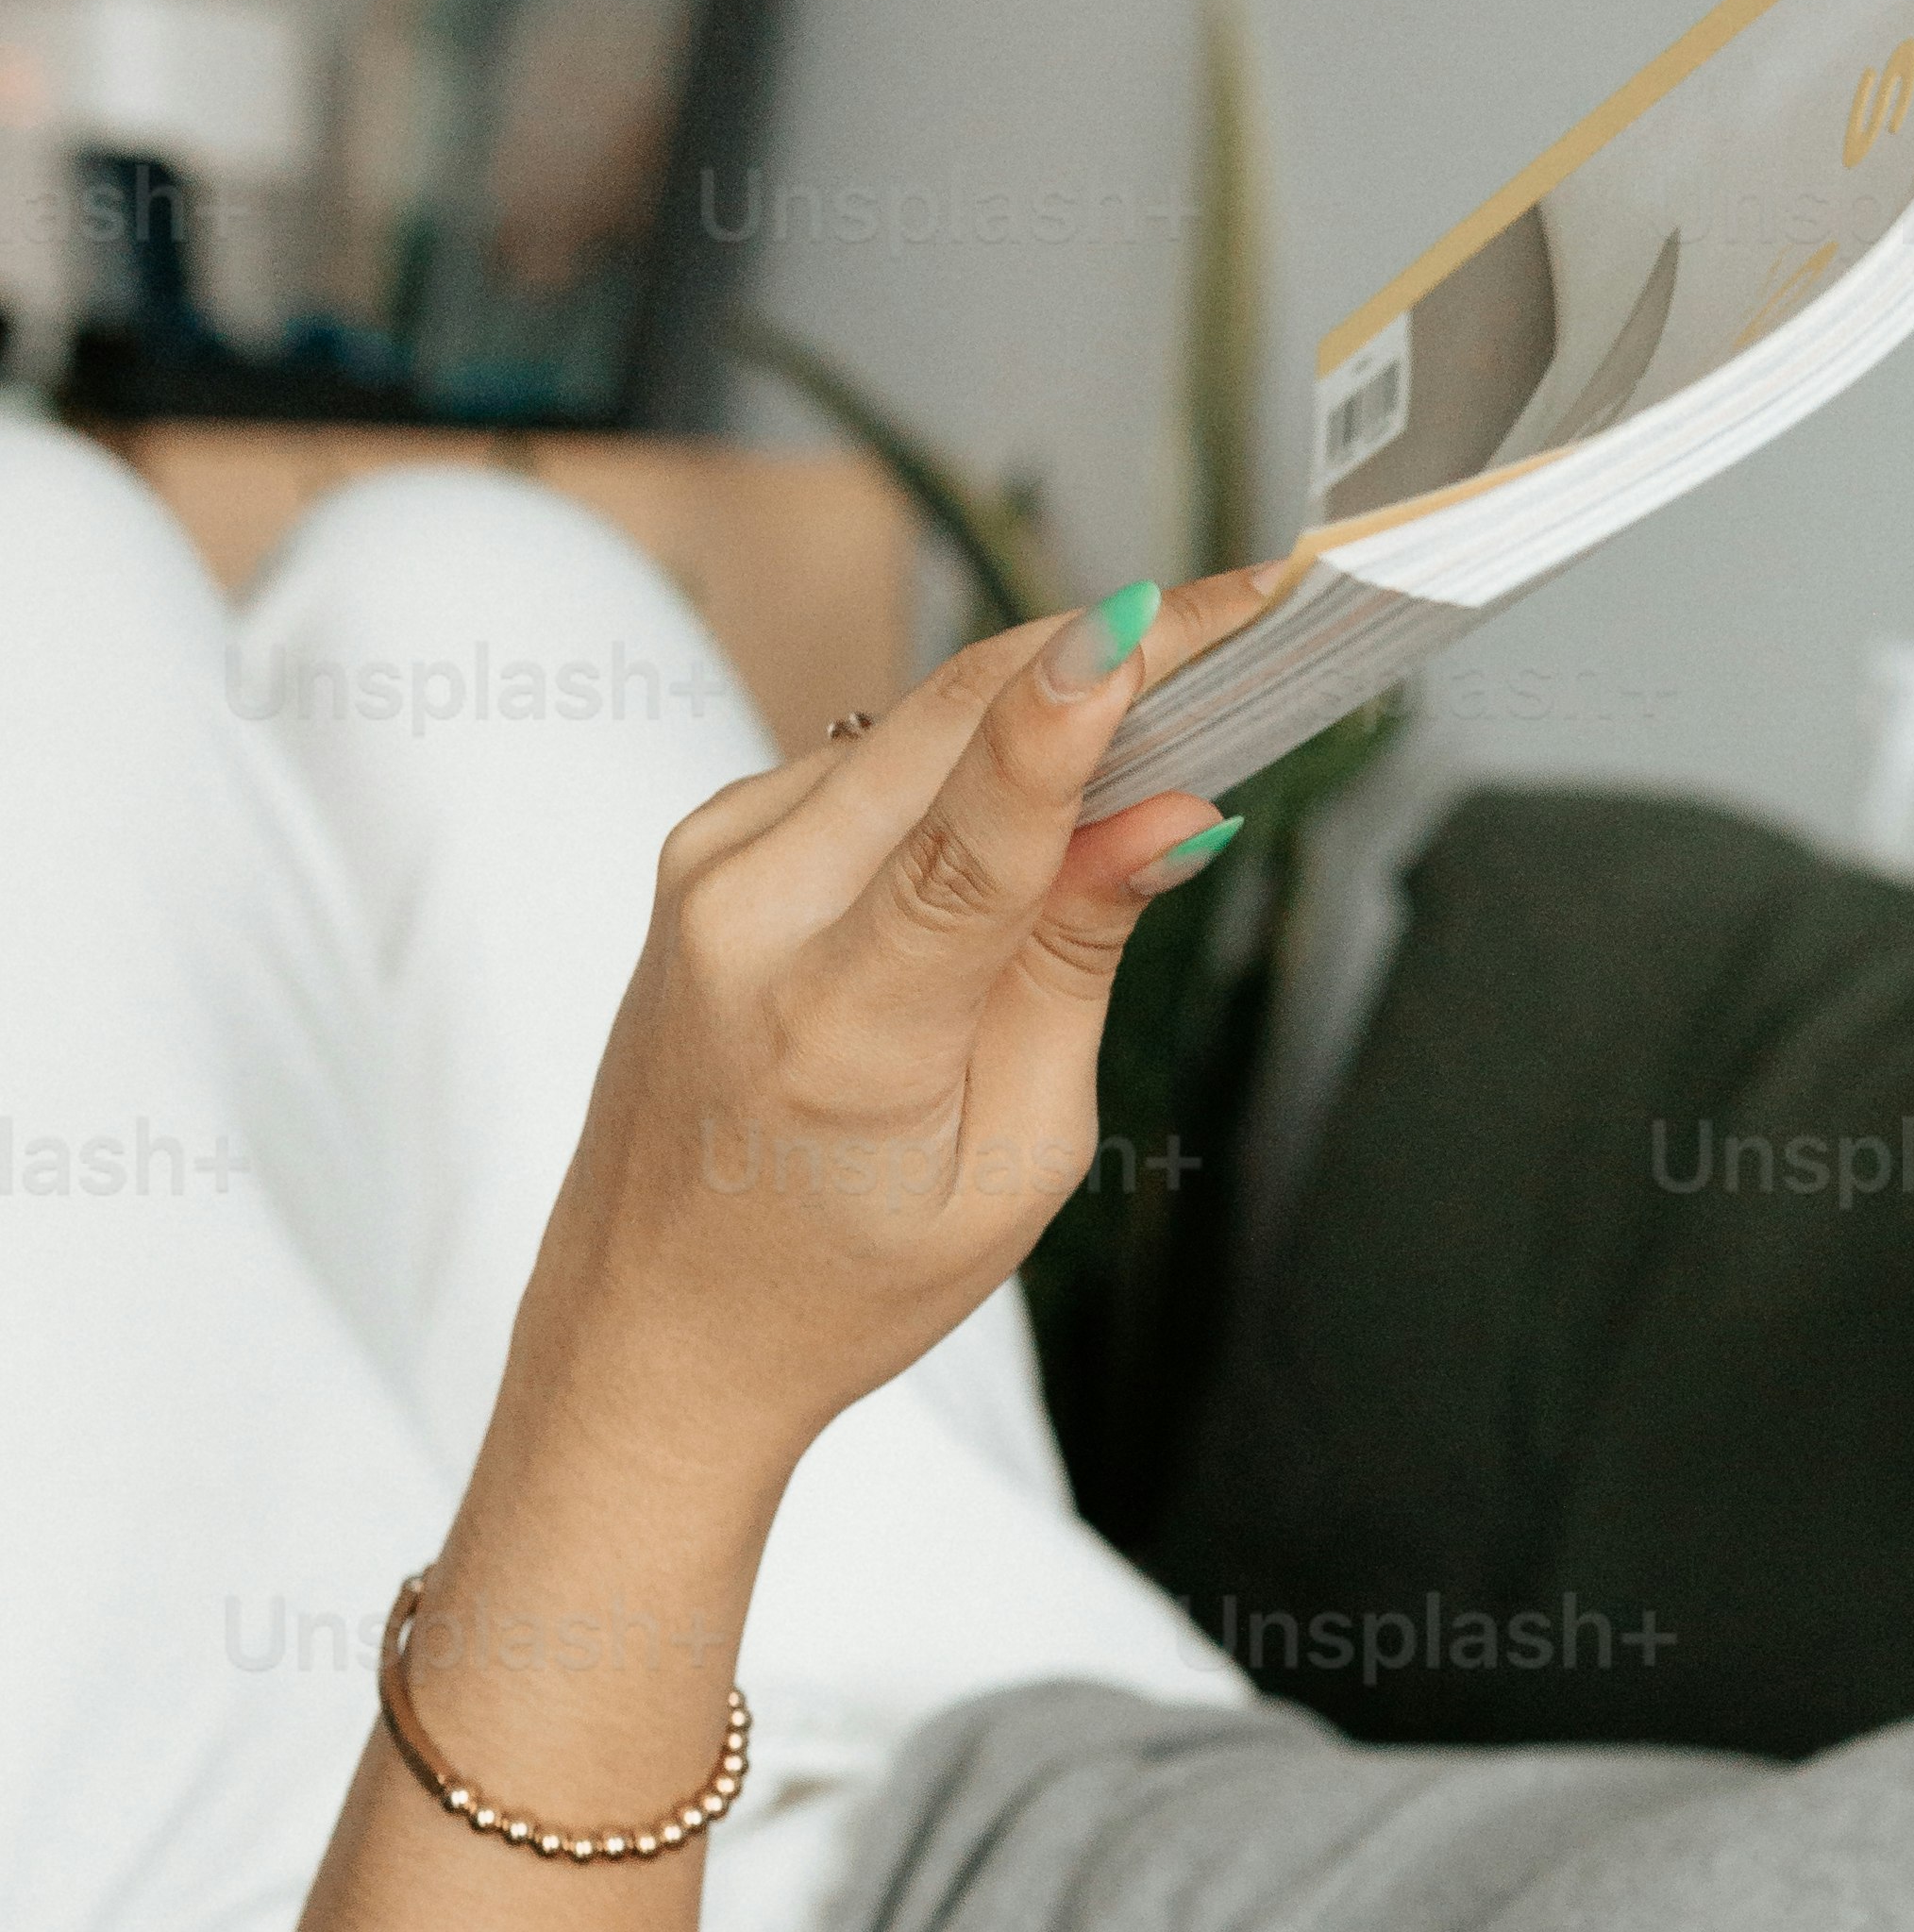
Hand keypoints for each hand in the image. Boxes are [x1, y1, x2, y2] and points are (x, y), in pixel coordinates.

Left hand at [507, 571, 1270, 1456]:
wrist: (653, 1322)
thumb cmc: (843, 1274)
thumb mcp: (1014, 1159)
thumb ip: (1077, 965)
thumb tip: (1171, 816)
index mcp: (838, 1033)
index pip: (970, 838)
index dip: (1069, 722)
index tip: (1153, 622)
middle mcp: (750, 922)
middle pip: (948, 725)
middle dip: (1099, 652)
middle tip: (1241, 609)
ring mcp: (711, 865)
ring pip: (915, 724)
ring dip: (1040, 698)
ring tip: (1169, 694)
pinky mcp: (708, 842)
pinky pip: (871, 760)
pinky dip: (968, 750)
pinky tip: (1036, 787)